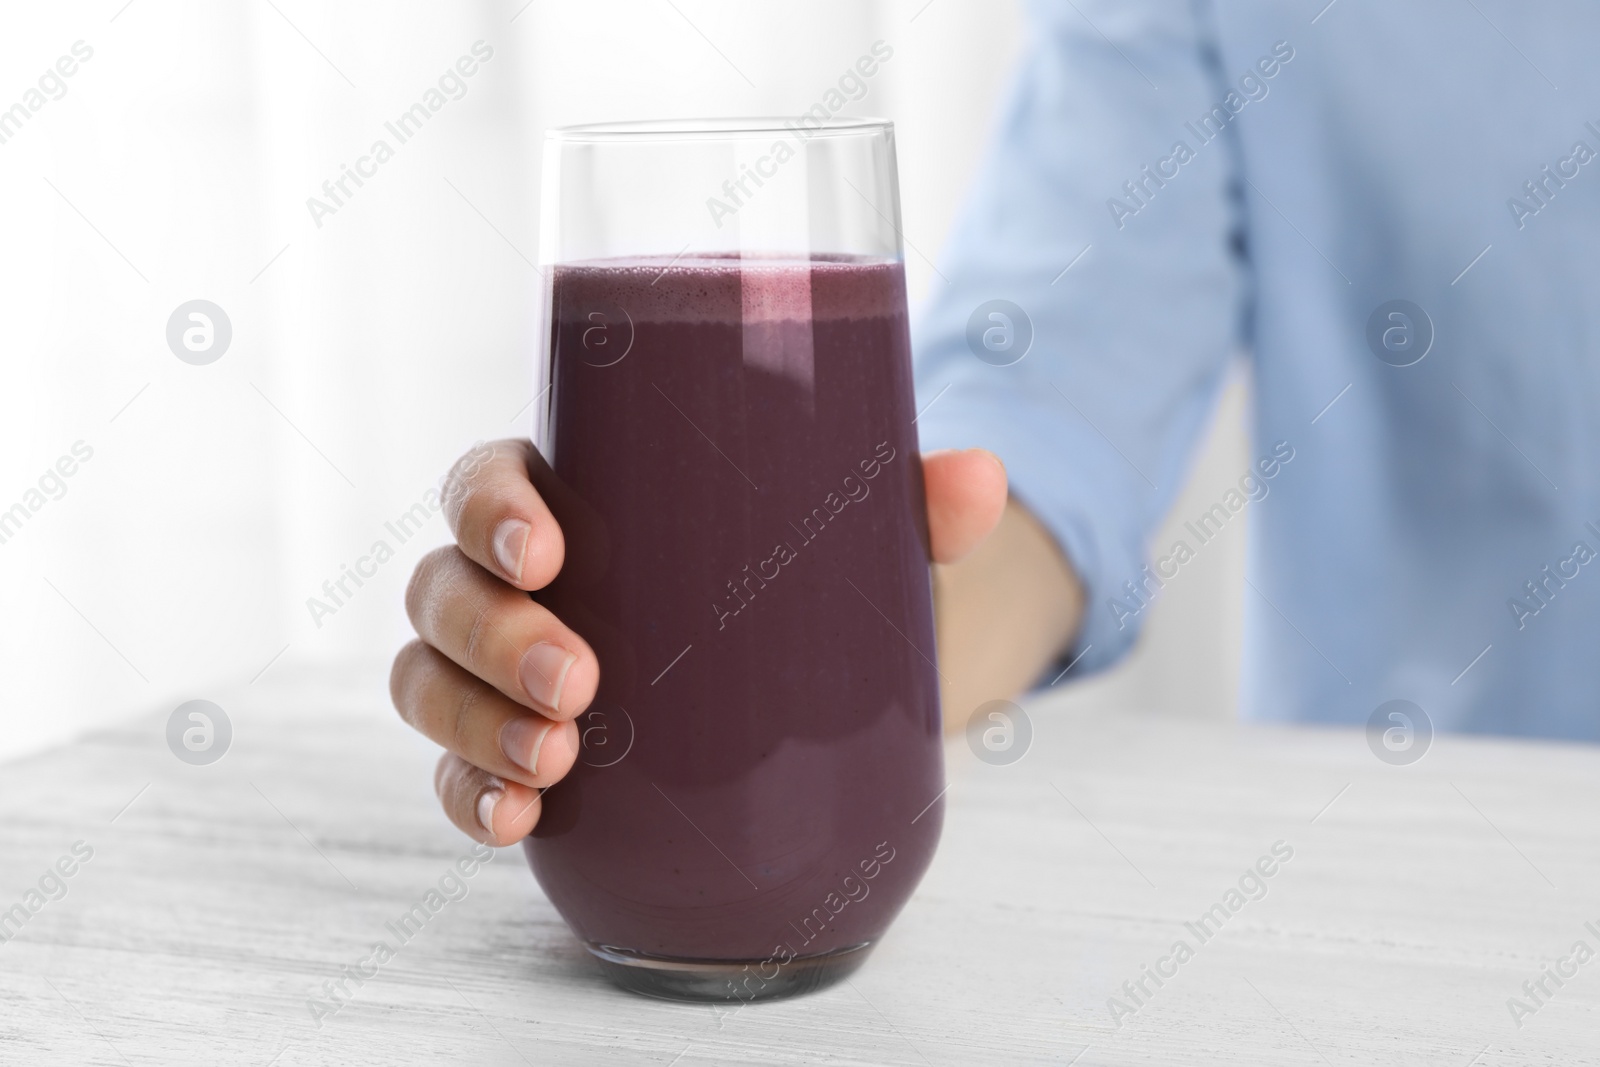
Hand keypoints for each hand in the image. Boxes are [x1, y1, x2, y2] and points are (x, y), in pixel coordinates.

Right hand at [391, 439, 1007, 844]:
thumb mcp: (852, 537)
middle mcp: (520, 581)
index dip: (490, 509)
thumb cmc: (796, 579)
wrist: (807, 684)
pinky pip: (454, 772)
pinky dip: (468, 796)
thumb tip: (983, 477)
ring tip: (558, 759)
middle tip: (583, 681)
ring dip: (473, 722)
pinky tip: (516, 819)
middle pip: (446, 588)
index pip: (488, 480)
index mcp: (575, 497)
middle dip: (493, 635)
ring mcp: (504, 672)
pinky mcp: (515, 753)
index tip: (550, 549)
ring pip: (430, 680)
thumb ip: (910, 503)